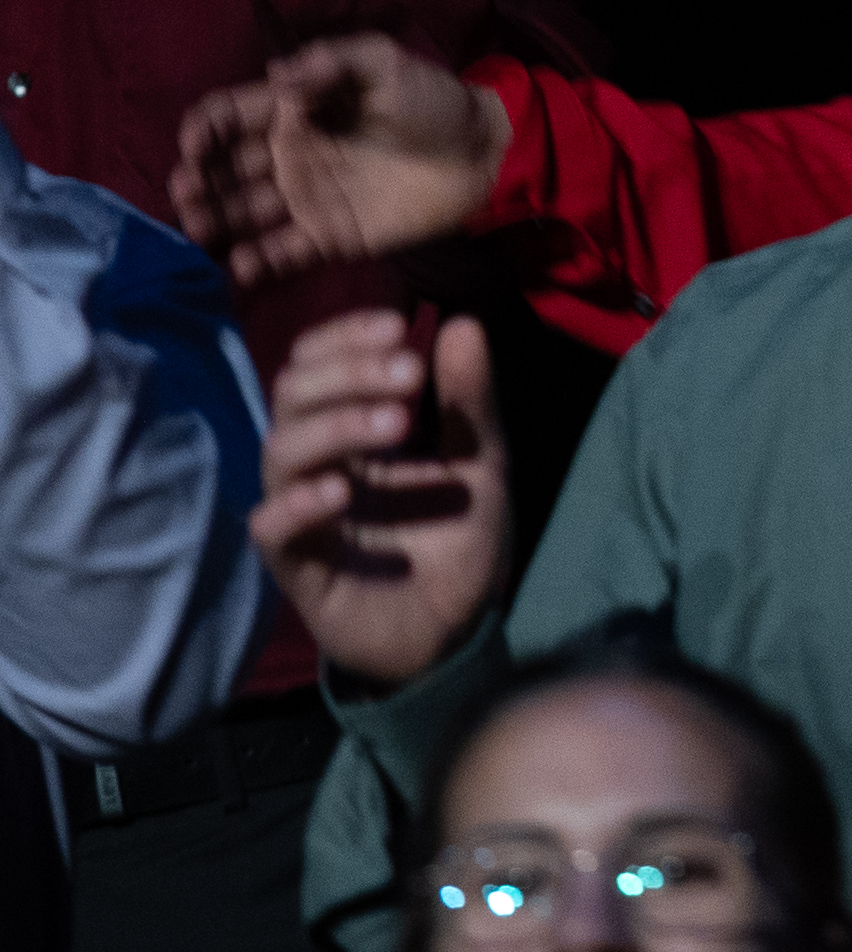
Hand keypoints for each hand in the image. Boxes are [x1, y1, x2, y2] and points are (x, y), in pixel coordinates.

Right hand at [174, 36, 507, 279]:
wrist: (481, 155)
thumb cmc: (433, 102)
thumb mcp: (387, 65)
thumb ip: (335, 61)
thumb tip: (278, 71)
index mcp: (293, 111)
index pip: (228, 118)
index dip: (204, 130)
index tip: (195, 145)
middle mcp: (287, 157)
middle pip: (223, 171)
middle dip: (196, 182)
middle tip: (186, 194)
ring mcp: (303, 200)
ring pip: (240, 214)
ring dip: (213, 222)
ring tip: (198, 231)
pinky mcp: (326, 238)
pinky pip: (280, 253)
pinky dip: (256, 262)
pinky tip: (240, 265)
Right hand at [249, 307, 507, 684]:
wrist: (460, 628)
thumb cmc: (457, 537)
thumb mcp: (480, 460)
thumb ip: (469, 400)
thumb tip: (461, 322)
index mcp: (352, 432)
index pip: (316, 366)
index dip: (344, 338)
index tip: (399, 325)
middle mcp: (318, 467)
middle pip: (291, 397)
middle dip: (347, 373)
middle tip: (409, 373)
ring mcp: (303, 516)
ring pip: (279, 454)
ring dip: (335, 426)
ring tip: (397, 422)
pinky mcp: (299, 570)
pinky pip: (271, 531)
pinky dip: (299, 505)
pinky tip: (342, 492)